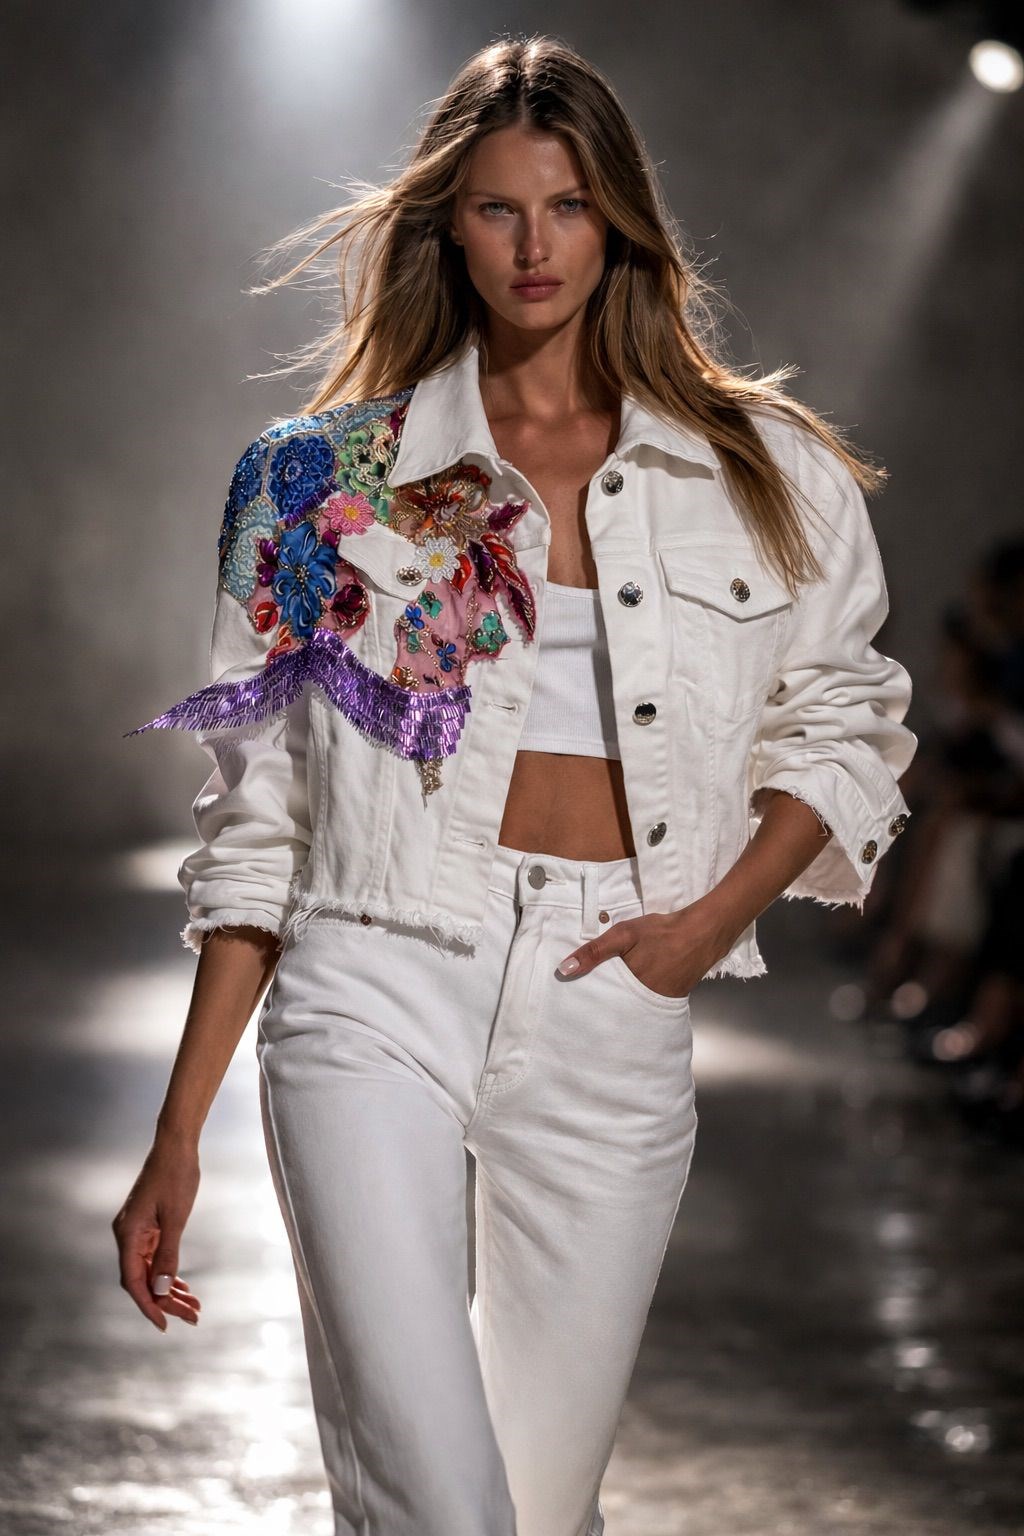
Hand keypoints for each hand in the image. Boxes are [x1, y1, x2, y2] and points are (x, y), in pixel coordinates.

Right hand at [111, 1136, 201, 1331]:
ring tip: (194, 1307)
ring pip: (150, 1271)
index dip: (149, 1305)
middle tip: (193, 1317)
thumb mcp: (176, 1218)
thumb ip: (168, 1255)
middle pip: (143, 1280)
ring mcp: (137, 1231)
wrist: (177, 1145)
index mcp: (128, 1234)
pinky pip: (155, 1258)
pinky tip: (184, 1287)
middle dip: (166, 1301)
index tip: (166, 1325)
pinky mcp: (148, 1226)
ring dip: (170, 1289)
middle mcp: (128, 1235)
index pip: (134, 1281)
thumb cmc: (176, 1176)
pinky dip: (169, 1272)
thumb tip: (163, 1290)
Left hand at [556, 902, 730, 999]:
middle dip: (601, 1004)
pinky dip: (637, 999)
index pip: (599, 999)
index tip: (573, 998)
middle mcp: (641, 1001)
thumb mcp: (623, 935)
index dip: (586, 996)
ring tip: (603, 1000)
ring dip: (619, 1003)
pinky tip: (631, 992)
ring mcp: (656, 1002)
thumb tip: (564, 970)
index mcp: (627, 987)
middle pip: (614, 1007)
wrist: (702, 934)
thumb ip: (594, 952)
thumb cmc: (661, 933)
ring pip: (630, 1007)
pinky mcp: (669, 999)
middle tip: (586, 1002)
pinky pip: (646, 1004)